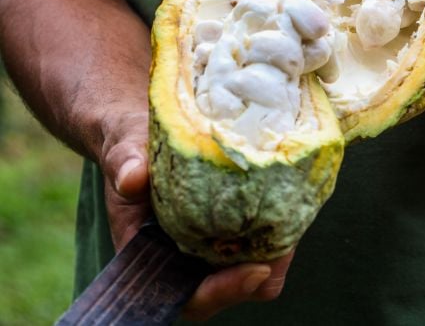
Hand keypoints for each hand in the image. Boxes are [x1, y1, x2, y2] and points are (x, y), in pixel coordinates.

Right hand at [99, 108, 292, 320]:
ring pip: (256, 265)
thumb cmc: (130, 147)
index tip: (255, 269)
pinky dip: (280, 224)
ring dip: (278, 247)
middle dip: (265, 270)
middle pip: (234, 287)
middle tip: (290, 240)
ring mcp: (212, 242)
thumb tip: (131, 178)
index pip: (190, 298)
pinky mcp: (234, 221)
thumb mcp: (125, 149)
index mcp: (152, 257)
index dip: (222, 292)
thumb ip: (124, 163)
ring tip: (295, 213)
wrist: (142, 130)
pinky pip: (264, 237)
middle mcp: (186, 258)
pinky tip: (292, 197)